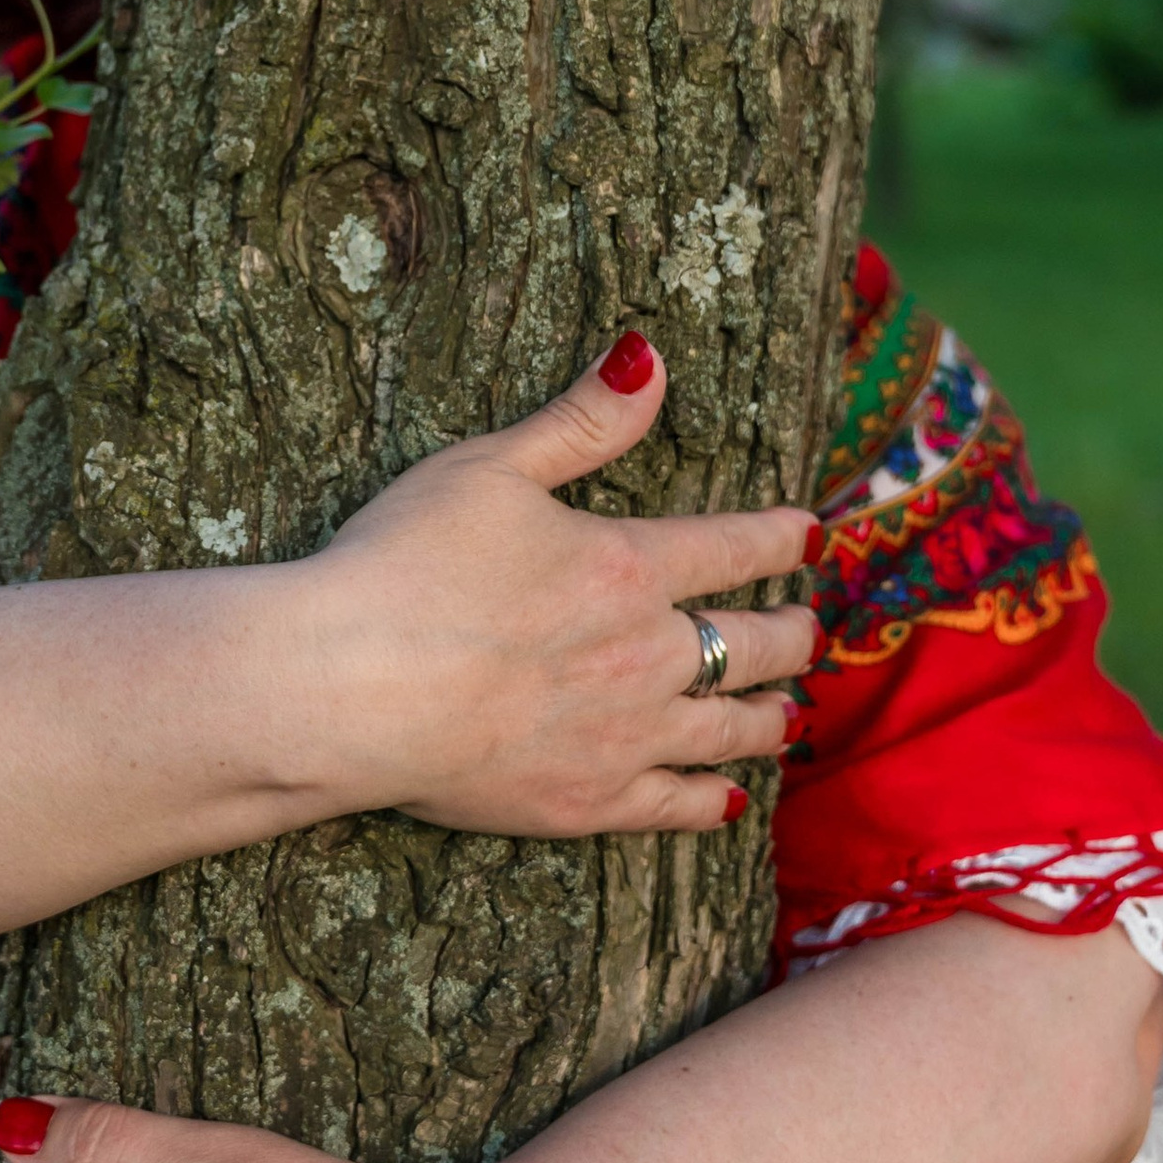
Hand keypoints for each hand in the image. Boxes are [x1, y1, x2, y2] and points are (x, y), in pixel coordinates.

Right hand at [299, 336, 819, 835]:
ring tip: (790, 714)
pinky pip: (678, 806)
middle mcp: (649, 654)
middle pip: (755, 644)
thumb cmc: (405, 567)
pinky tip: (731, 798)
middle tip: (809, 631)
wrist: (350, 687)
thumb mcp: (491, 468)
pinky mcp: (589, 801)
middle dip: (793, 635)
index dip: (782, 538)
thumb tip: (648, 357)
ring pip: (732, 728)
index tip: (812, 535)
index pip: (736, 547)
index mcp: (629, 566)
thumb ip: (581, 421)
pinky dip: (715, 801)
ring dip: (772, 717)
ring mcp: (625, 736)